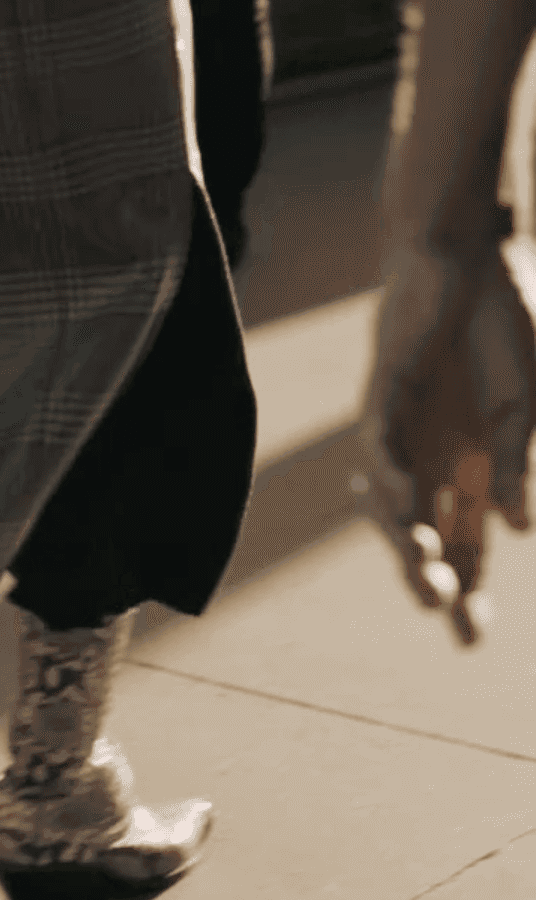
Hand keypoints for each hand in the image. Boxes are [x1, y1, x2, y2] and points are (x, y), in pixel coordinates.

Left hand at [358, 241, 535, 641]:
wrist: (470, 258)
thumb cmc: (505, 327)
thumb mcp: (523, 408)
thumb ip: (517, 465)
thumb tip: (519, 532)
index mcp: (475, 470)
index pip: (468, 547)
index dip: (469, 592)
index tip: (471, 640)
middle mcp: (433, 461)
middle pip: (428, 538)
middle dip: (435, 581)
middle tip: (442, 618)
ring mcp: (405, 432)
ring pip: (396, 502)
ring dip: (407, 540)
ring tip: (420, 579)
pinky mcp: (383, 395)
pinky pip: (378, 443)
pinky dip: (387, 474)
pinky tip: (396, 501)